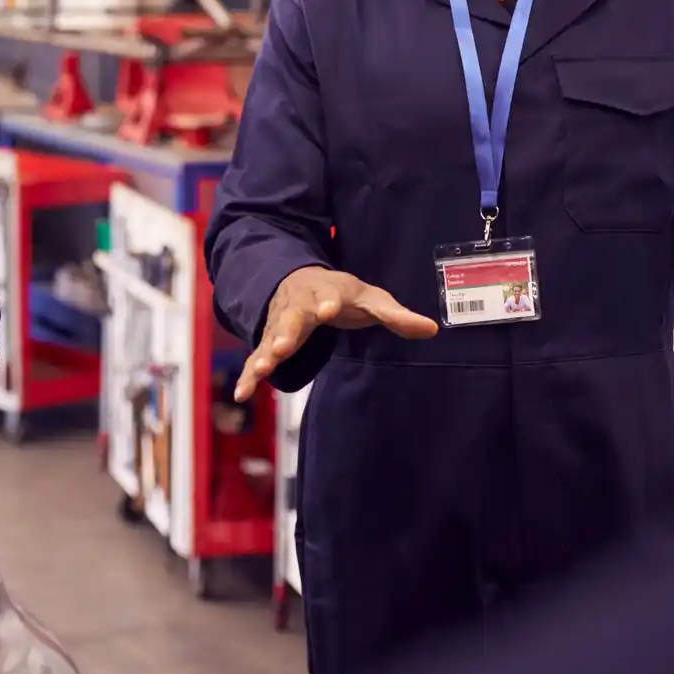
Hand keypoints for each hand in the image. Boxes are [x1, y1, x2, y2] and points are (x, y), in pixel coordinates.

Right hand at [235, 267, 436, 401]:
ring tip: (261, 370)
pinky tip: (241, 394)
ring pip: (269, 338)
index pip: (328, 297)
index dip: (326, 302)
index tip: (327, 310)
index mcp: (326, 293)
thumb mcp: (370, 299)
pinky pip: (255, 358)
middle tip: (281, 347)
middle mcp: (298, 306)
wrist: (297, 279)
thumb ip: (396, 316)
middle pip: (291, 319)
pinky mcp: (267, 342)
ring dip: (264, 355)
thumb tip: (432, 330)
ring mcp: (279, 324)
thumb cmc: (339, 294)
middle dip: (285, 332)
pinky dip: (248, 375)